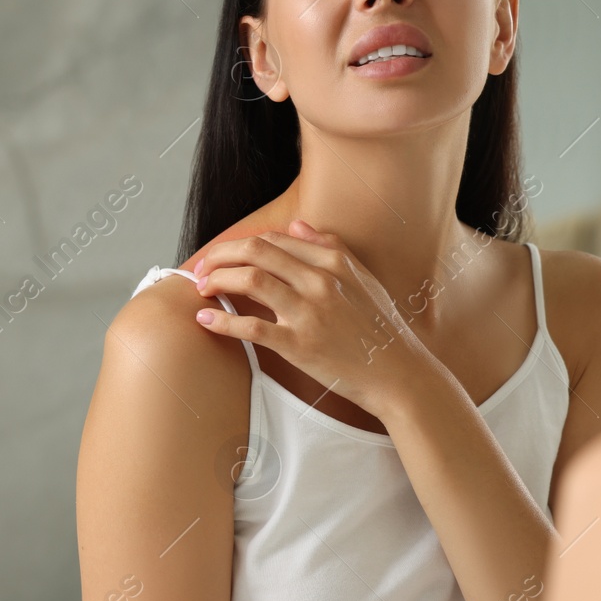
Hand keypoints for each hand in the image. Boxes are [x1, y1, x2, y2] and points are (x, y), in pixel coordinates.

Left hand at [190, 220, 436, 419]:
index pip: (275, 239)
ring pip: (249, 280)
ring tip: (201, 289)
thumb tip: (296, 226)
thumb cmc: (380, 329)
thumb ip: (330, 248)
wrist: (399, 374)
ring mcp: (309, 313)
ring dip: (216, 281)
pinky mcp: (299, 346)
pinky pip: (251, 328)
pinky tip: (205, 320)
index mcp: (334, 262)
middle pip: (256, 251)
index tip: (224, 256)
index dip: (241, 244)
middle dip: (220, 255)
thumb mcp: (363, 279)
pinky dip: (222, 322)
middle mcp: (320, 281)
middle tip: (202, 268)